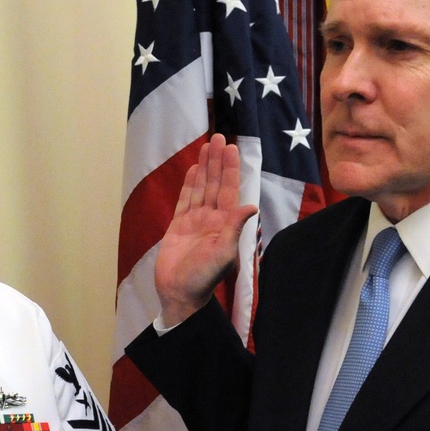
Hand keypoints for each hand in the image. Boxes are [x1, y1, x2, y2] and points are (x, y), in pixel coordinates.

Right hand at [155, 134, 257, 328]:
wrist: (179, 293)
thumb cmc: (203, 278)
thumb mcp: (223, 254)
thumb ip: (234, 228)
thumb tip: (250, 206)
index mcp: (224, 224)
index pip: (229, 189)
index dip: (230, 169)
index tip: (230, 148)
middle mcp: (211, 218)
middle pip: (215, 183)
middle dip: (217, 161)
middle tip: (218, 137)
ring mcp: (195, 221)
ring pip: (201, 188)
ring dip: (204, 167)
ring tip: (207, 146)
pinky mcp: (178, 226)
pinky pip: (185, 200)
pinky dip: (190, 185)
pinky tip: (194, 170)